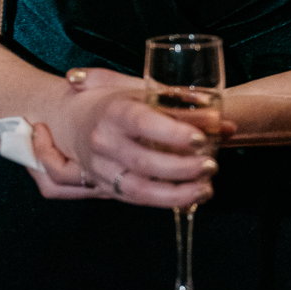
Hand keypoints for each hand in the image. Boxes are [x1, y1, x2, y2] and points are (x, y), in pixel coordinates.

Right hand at [30, 67, 223, 207]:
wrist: (70, 118)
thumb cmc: (114, 99)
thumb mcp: (139, 88)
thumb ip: (179, 100)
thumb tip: (220, 118)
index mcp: (113, 111)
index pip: (142, 122)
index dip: (171, 132)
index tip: (199, 138)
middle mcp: (104, 142)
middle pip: (143, 161)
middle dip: (181, 167)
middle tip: (211, 165)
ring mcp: (101, 168)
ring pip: (138, 188)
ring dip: (175, 193)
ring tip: (206, 188)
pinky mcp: (105, 186)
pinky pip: (135, 199)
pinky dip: (164, 202)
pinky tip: (192, 198)